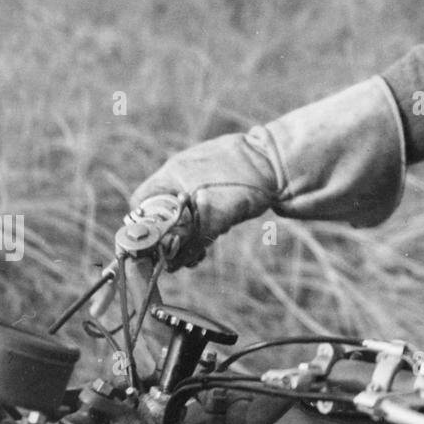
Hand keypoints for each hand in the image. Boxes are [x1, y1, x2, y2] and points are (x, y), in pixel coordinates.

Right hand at [87, 130, 281, 321]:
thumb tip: (170, 262)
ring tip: (198, 255)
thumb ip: (192, 236)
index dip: (142, 232)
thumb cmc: (249, 180)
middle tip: (181, 259)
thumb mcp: (218, 212)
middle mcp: (180, 175)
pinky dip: (200, 228)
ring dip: (186, 237)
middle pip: (159, 213)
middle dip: (166, 239)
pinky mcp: (214, 186)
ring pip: (180, 214)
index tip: (152, 254)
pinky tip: (211, 241)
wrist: (283, 161)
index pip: (140, 206)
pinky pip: (197, 210)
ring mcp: (198, 178)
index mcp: (173, 175)